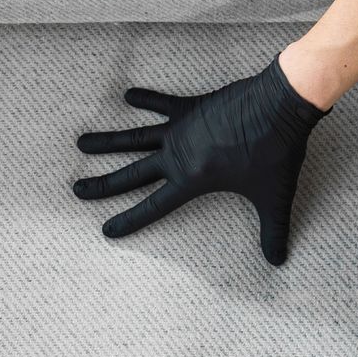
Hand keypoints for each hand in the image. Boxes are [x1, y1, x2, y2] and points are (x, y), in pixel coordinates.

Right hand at [73, 58, 327, 265]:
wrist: (281, 104)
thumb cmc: (275, 152)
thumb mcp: (274, 196)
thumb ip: (272, 230)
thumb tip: (278, 260)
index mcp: (191, 179)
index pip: (153, 206)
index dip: (130, 221)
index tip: (106, 230)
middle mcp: (178, 154)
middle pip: (131, 173)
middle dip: (103, 184)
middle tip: (76, 189)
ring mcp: (182, 128)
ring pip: (135, 137)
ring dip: (108, 141)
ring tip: (81, 142)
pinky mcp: (193, 106)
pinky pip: (163, 103)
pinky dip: (145, 99)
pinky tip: (126, 95)